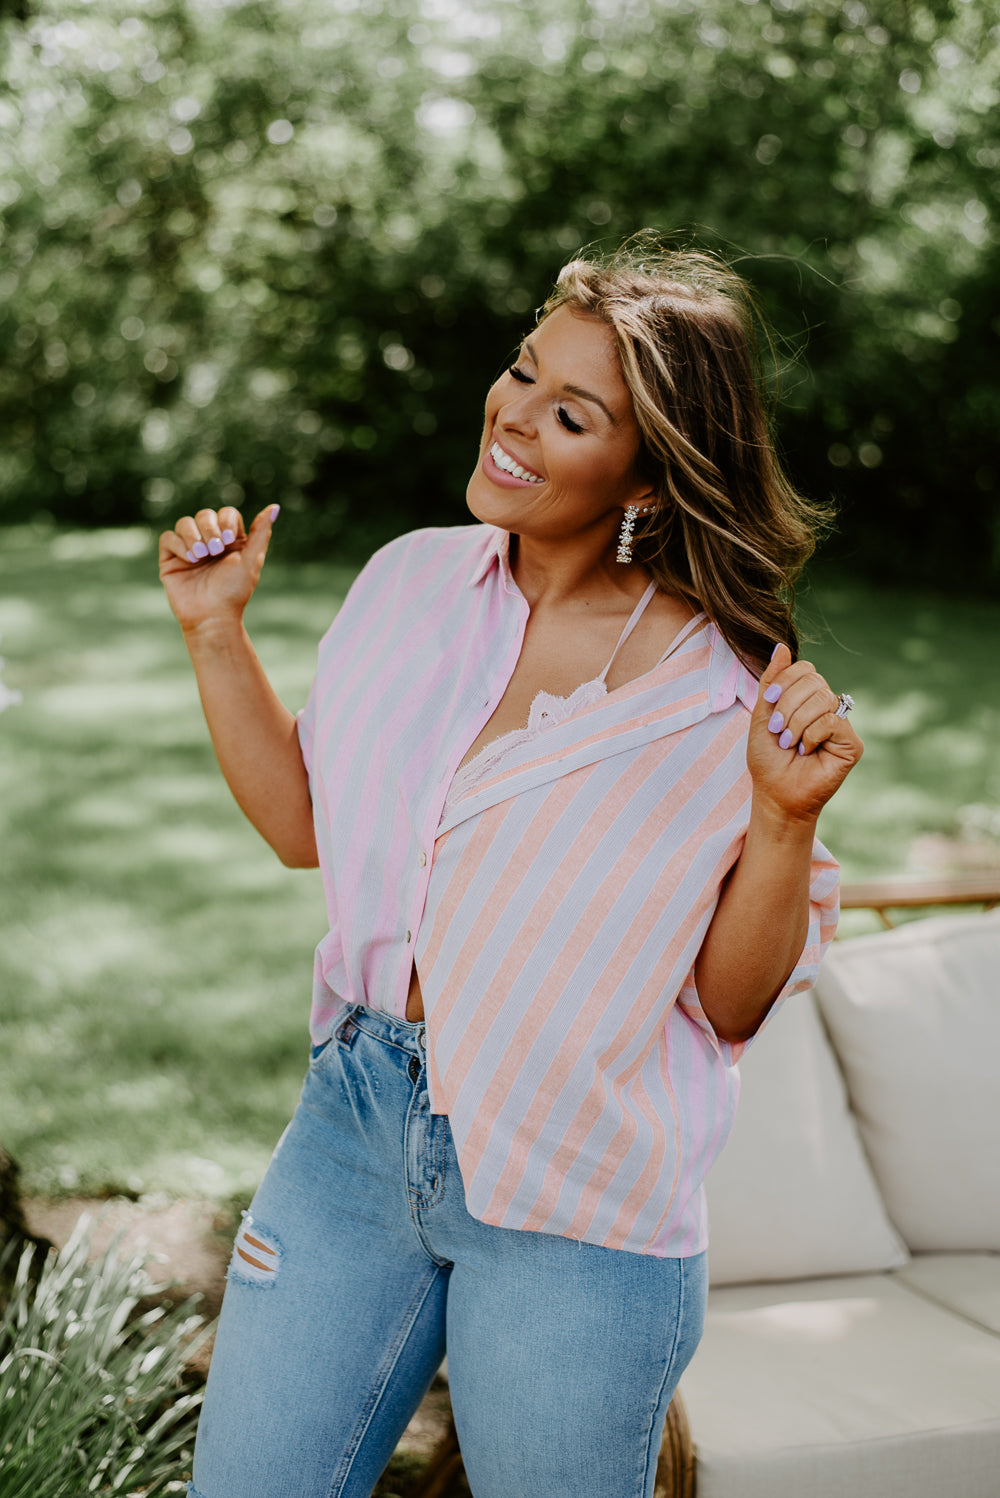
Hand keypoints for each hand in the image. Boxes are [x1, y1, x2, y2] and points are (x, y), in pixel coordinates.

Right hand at [158, 504, 277, 633]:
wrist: (212, 616)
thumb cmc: (234, 592)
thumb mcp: (252, 560)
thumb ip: (261, 532)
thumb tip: (274, 506)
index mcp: (231, 541)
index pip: (227, 514)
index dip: (227, 521)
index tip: (229, 540)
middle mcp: (210, 541)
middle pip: (205, 515)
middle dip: (210, 528)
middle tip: (215, 550)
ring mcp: (189, 549)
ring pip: (185, 523)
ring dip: (193, 535)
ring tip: (201, 555)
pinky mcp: (171, 558)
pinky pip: (168, 538)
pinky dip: (178, 544)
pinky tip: (189, 559)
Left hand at [746, 644, 862, 824]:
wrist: (775, 794)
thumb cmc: (768, 759)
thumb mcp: (762, 716)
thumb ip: (772, 682)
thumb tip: (781, 646)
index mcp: (807, 700)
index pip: (805, 669)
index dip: (785, 680)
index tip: (768, 702)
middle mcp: (827, 708)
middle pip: (814, 680)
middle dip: (787, 704)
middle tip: (777, 730)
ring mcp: (841, 725)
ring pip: (823, 699)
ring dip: (796, 722)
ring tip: (789, 743)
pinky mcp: (851, 744)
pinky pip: (832, 721)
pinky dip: (811, 735)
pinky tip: (806, 751)